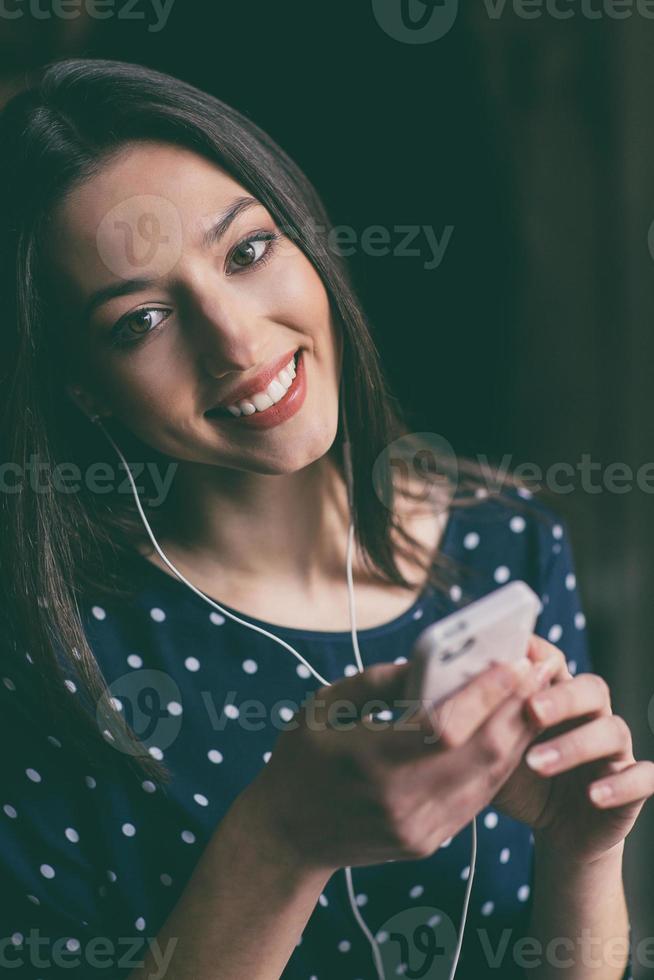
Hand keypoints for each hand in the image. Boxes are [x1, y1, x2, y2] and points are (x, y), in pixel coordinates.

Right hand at [243, 653, 562, 872]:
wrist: (286, 837)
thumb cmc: (300, 761)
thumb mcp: (322, 707)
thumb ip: (375, 682)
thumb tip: (425, 664)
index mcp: (370, 761)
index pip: (445, 726)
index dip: (486, 694)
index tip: (513, 662)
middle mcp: (400, 801)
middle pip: (480, 753)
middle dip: (518, 707)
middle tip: (541, 669)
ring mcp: (418, 828)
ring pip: (488, 778)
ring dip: (519, 735)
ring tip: (536, 695)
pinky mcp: (427, 842)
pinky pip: (477, 799)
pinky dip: (499, 763)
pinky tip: (511, 733)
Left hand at [491, 636, 653, 863]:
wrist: (557, 830)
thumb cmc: (522, 780)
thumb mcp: (493, 751)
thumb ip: (482, 724)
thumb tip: (443, 695)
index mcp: (556, 698)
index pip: (555, 663)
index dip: (539, 656)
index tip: (516, 655)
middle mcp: (590, 715)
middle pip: (590, 688)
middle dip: (561, 697)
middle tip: (531, 710)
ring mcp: (615, 749)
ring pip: (613, 730)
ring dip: (576, 745)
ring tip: (537, 764)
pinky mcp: (633, 785)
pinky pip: (642, 777)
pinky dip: (620, 784)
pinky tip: (592, 794)